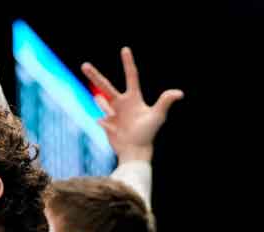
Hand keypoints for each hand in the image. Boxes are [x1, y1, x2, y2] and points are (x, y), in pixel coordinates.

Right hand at [81, 48, 182, 162]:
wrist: (135, 151)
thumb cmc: (148, 133)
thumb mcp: (157, 116)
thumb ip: (165, 102)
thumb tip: (179, 93)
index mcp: (133, 98)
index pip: (130, 76)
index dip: (128, 63)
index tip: (125, 49)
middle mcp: (121, 103)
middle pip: (105, 85)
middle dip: (94, 75)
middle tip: (83, 65)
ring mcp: (112, 113)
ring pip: (101, 101)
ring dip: (100, 101)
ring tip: (109, 110)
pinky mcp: (106, 123)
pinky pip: (100, 118)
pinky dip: (104, 120)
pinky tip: (110, 126)